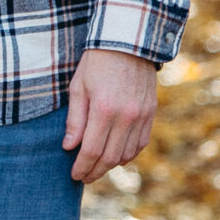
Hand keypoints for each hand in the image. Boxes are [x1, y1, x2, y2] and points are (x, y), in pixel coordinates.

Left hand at [62, 50, 157, 182]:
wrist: (128, 41)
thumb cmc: (96, 62)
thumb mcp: (78, 87)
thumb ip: (75, 120)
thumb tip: (69, 147)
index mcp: (104, 109)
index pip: (91, 150)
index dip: (82, 167)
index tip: (74, 175)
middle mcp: (126, 116)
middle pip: (110, 157)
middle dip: (95, 171)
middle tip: (83, 178)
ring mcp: (141, 115)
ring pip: (127, 154)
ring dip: (111, 166)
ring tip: (97, 168)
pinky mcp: (150, 112)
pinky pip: (140, 143)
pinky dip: (128, 154)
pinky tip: (117, 157)